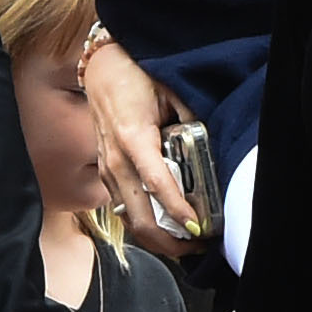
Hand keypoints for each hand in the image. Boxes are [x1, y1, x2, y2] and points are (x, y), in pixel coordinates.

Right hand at [83, 42, 201, 256]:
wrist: (101, 67)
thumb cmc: (135, 76)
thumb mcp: (170, 92)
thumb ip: (191, 119)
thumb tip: (211, 146)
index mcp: (133, 139)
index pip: (158, 185)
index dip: (179, 210)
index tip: (198, 228)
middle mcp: (115, 161)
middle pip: (140, 217)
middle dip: (170, 240)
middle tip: (199, 244)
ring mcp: (106, 169)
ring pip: (129, 220)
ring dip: (157, 238)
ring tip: (186, 242)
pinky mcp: (104, 172)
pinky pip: (123, 209)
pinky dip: (143, 224)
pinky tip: (164, 227)